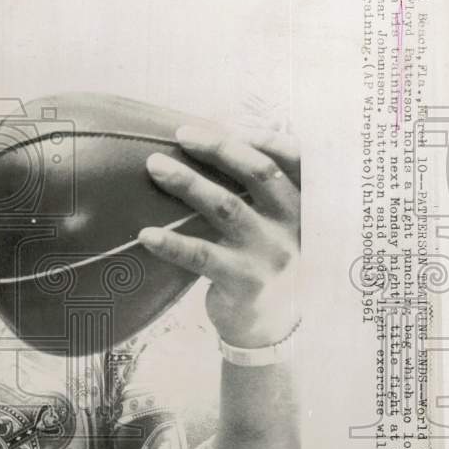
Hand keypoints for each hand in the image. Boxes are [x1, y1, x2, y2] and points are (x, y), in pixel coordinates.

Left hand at [138, 124, 299, 348]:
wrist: (270, 327)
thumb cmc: (261, 259)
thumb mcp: (274, 222)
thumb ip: (256, 188)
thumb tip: (211, 138)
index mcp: (302, 203)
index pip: (294, 158)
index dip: (263, 136)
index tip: (225, 121)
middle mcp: (293, 225)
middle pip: (259, 172)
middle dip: (218, 147)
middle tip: (181, 134)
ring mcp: (271, 254)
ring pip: (227, 207)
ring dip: (188, 182)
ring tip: (155, 165)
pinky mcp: (245, 282)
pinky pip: (202, 256)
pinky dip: (171, 243)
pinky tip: (146, 233)